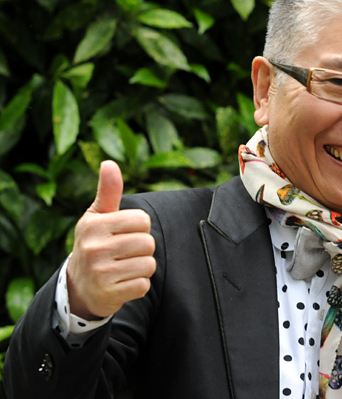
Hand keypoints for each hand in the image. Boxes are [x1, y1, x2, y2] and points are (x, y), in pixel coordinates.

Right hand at [67, 161, 155, 319]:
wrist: (78, 287)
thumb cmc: (95, 243)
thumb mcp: (98, 216)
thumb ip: (108, 191)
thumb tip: (109, 163)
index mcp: (94, 225)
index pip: (142, 220)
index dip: (140, 227)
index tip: (124, 233)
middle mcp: (94, 247)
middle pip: (148, 243)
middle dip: (142, 249)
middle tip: (124, 253)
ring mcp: (100, 272)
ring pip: (149, 264)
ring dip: (141, 267)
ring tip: (123, 267)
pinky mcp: (108, 293)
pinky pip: (143, 285)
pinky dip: (138, 285)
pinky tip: (122, 283)